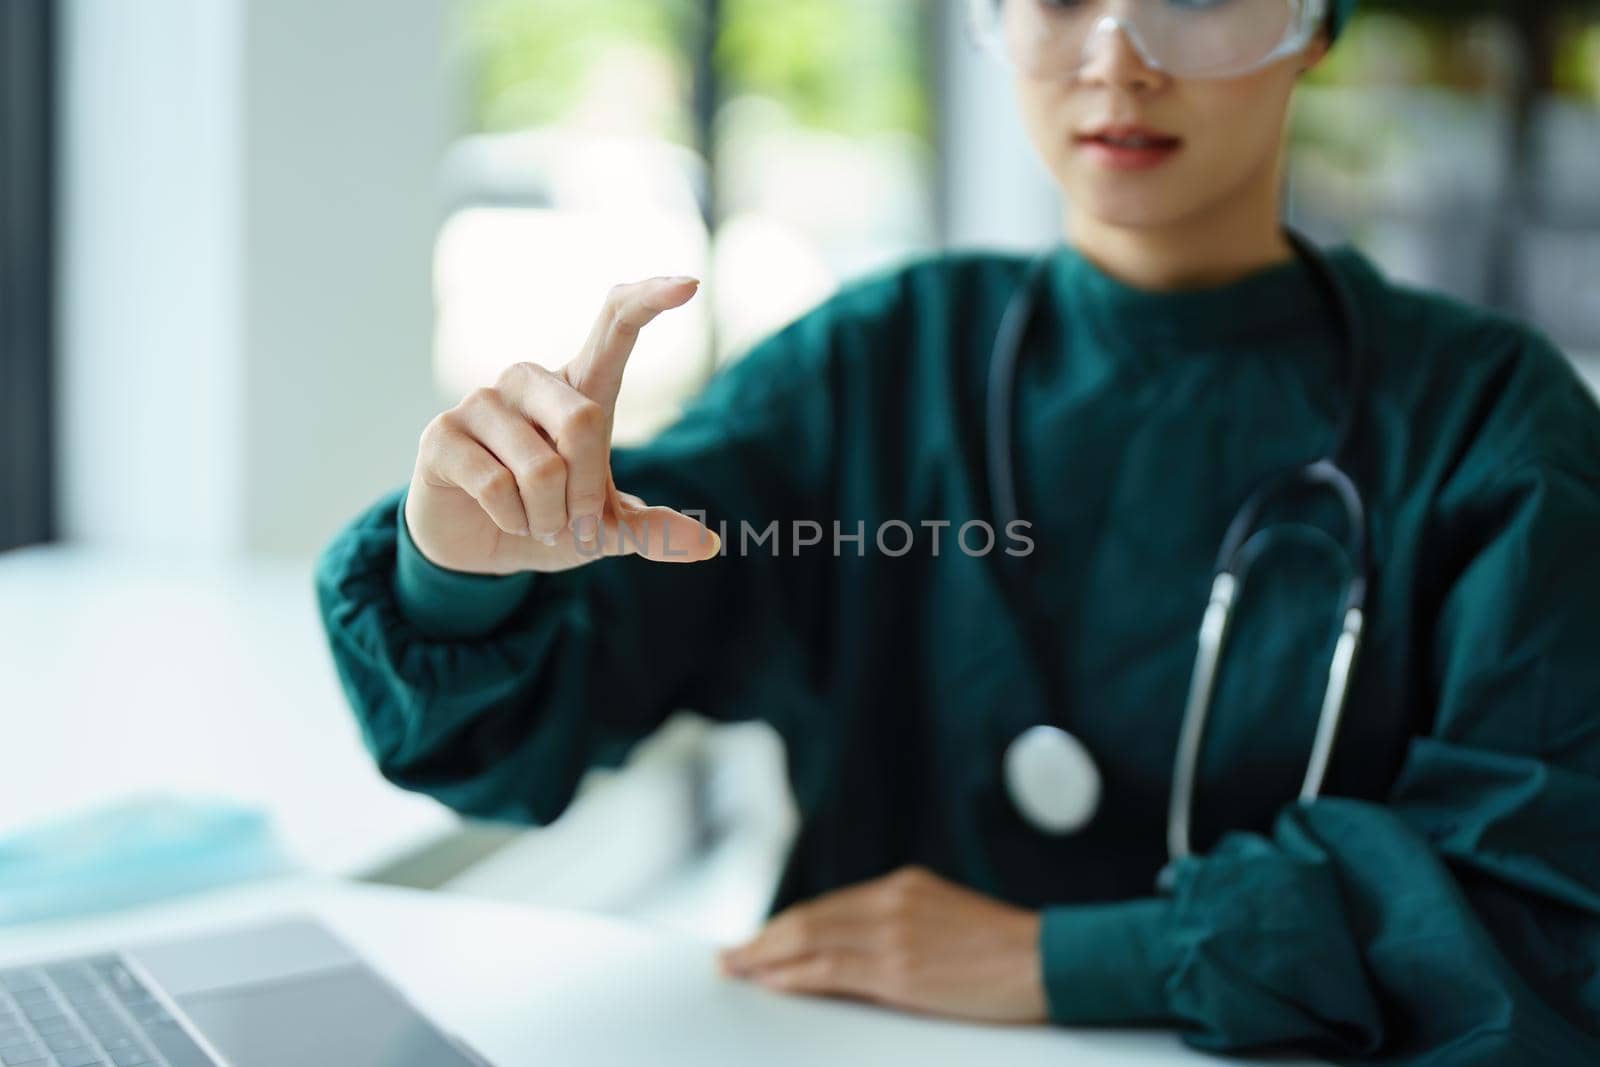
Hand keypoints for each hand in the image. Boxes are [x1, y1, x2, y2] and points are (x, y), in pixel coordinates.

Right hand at [406, 276, 719, 574]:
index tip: (690, 284)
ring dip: (548, 516)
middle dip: (588, 492)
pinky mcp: (441, 435)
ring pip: (541, 467)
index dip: (648, 300)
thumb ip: (652, 531)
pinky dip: (514, 519)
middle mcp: (529, 382)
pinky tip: (503, 517)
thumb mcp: (605, 530)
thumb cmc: (548, 521)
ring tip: (535, 521)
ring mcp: (481, 403)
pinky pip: (497, 485)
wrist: (478, 549)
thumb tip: (709, 545)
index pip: (615, 325)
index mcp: (578, 388)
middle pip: (582, 418)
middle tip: (575, 523)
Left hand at [718, 866, 1047, 1023]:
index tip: (761, 939)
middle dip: (764, 939)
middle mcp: (891, 902)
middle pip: (809, 918)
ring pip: (811, 940)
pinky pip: (832, 969)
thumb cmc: (1006, 951)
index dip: (788, 924)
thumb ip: (902, 925)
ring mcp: (894, 934)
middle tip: (730, 957)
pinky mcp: (900, 970)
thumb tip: (856, 953)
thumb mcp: (946, 919)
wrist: (1049, 960)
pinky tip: (773, 981)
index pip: (828, 906)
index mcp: (903, 886)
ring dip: (766, 957)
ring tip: (738, 970)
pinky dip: (795, 974)